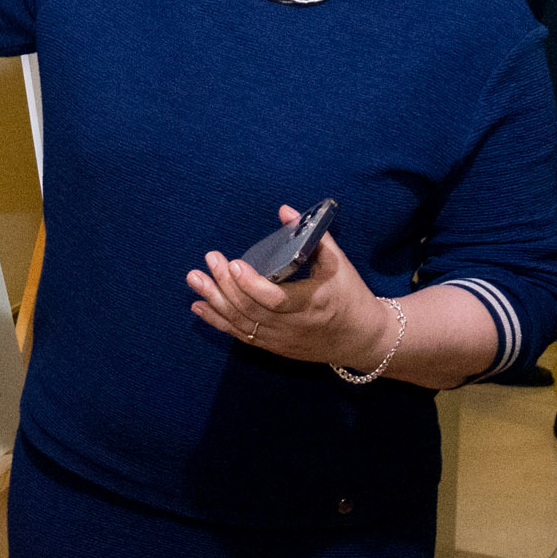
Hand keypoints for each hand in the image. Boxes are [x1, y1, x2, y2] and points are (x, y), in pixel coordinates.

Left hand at [187, 209, 392, 367]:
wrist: (362, 339)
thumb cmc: (351, 295)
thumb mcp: (339, 265)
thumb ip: (314, 238)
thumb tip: (285, 211)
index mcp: (312, 304)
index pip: (275, 299)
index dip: (251, 284)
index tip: (233, 263)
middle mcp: (293, 326)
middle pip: (251, 310)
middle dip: (225, 285)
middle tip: (209, 261)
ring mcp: (281, 340)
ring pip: (241, 324)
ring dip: (214, 302)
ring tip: (194, 280)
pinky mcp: (274, 346)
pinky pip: (241, 335)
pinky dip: (218, 321)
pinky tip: (199, 306)